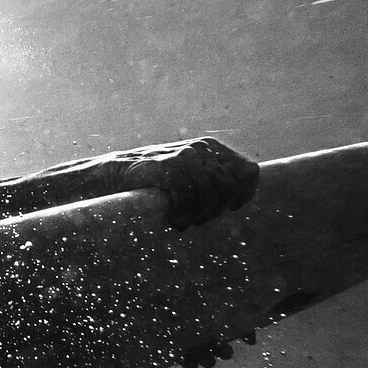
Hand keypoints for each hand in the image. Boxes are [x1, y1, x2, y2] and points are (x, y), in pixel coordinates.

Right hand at [107, 137, 258, 228]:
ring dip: (198, 216)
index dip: (244, 194)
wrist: (118, 172)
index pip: (249, 172)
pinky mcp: (169, 166)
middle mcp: (202, 148)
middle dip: (215, 210)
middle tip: (197, 219)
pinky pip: (189, 198)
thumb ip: (214, 180)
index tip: (230, 208)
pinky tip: (173, 218)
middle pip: (230, 189)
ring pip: (211, 196)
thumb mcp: (191, 174)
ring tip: (182, 220)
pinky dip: (182, 214)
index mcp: (212, 148)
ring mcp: (185, 155)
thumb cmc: (158, 180)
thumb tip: (239, 198)